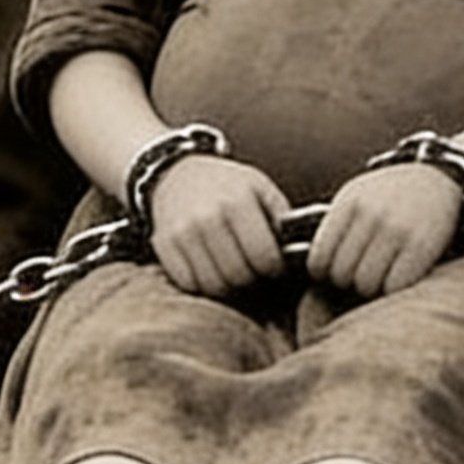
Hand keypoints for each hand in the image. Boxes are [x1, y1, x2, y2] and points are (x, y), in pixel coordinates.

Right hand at [141, 151, 293, 298]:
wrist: (177, 174)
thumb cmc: (226, 185)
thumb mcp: (260, 188)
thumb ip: (281, 217)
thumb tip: (299, 249)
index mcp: (237, 200)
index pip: (263, 256)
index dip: (275, 268)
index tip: (276, 266)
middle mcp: (207, 217)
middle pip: (238, 275)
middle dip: (253, 281)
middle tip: (257, 274)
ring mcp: (181, 233)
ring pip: (213, 285)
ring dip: (230, 288)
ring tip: (238, 275)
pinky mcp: (163, 247)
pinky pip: (188, 285)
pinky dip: (204, 287)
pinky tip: (214, 272)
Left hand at [304, 159, 463, 297]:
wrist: (442, 174)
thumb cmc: (393, 193)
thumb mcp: (358, 195)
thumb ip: (336, 226)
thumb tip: (315, 269)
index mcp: (349, 203)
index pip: (319, 260)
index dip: (325, 273)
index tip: (337, 270)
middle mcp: (370, 216)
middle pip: (342, 276)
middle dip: (350, 280)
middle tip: (364, 271)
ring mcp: (396, 231)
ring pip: (366, 285)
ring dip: (373, 286)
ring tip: (383, 273)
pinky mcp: (421, 246)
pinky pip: (394, 286)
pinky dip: (395, 288)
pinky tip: (401, 274)